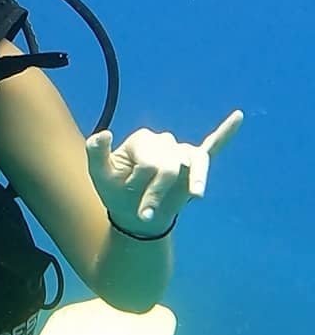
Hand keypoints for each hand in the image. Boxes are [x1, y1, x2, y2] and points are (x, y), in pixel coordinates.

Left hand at [86, 110, 242, 235]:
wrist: (134, 217)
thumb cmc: (116, 193)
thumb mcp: (99, 174)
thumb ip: (96, 151)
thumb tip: (105, 133)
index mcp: (141, 140)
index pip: (150, 161)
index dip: (141, 184)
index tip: (130, 196)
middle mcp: (163, 142)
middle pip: (170, 165)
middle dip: (158, 192)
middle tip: (146, 212)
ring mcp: (181, 153)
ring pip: (194, 162)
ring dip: (194, 182)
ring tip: (196, 197)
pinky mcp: (195, 166)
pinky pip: (213, 146)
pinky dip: (226, 132)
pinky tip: (238, 117)